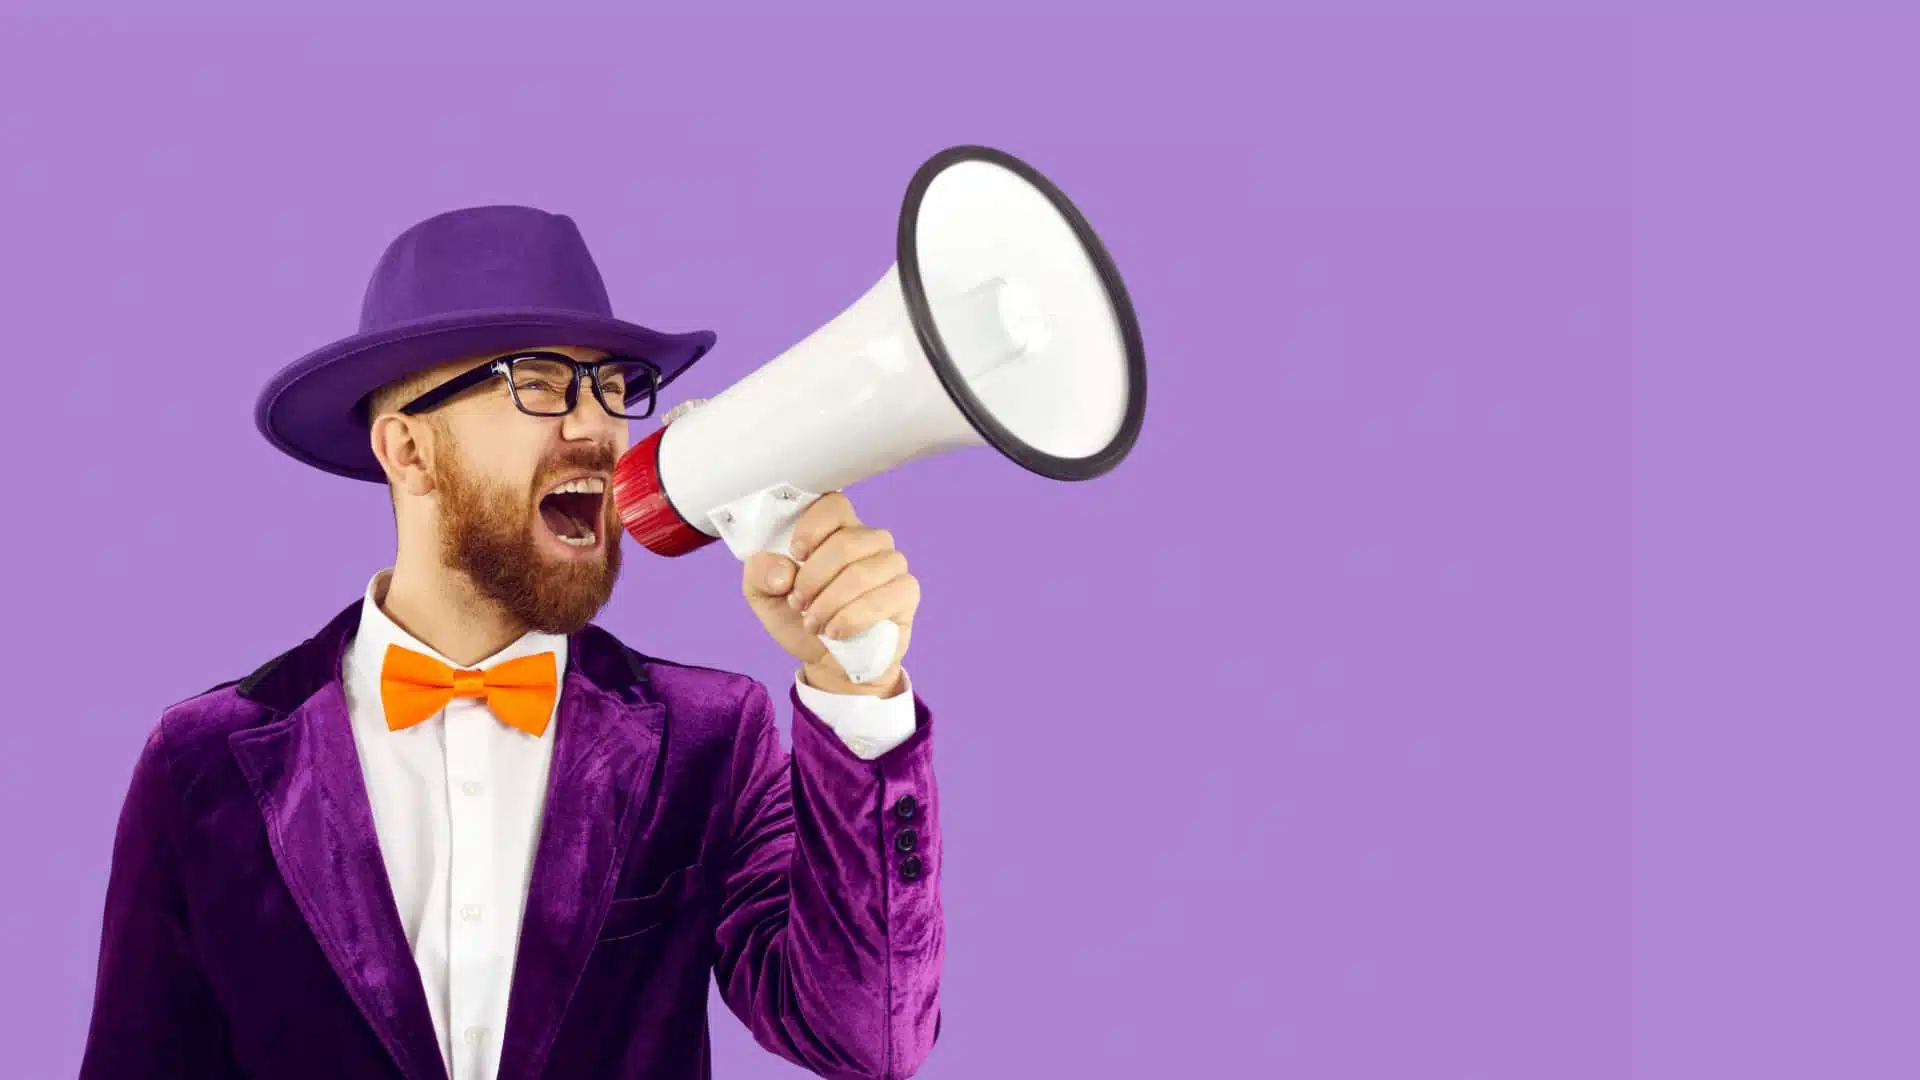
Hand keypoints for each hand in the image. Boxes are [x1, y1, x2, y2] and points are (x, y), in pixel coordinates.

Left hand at [741, 492, 917, 696]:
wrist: (829, 661)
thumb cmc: (800, 618)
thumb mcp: (765, 596)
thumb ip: (761, 574)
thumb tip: (781, 571)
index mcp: (835, 528)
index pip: (834, 504)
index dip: (813, 527)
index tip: (795, 553)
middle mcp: (869, 539)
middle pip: (845, 544)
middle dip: (813, 579)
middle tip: (798, 603)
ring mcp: (891, 563)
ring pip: (861, 573)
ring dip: (829, 603)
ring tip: (813, 622)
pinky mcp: (906, 591)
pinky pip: (882, 598)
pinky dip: (851, 618)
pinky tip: (836, 631)